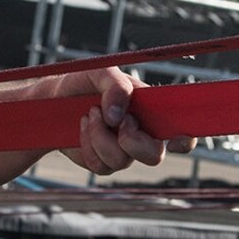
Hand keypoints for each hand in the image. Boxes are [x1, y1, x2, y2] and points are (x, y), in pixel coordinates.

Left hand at [60, 66, 194, 174]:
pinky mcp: (100, 162)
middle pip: (154, 156)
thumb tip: (117, 116)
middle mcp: (141, 135)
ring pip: (122, 160)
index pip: (180, 133)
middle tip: (116, 119)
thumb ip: (116, 85)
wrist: (54, 97)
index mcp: (151, 113)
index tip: (174, 139)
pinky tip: (83, 124)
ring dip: (101, 135)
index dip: (184, 140)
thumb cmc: (84, 82)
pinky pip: (99, 165)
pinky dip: (88, 142)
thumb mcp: (101, 73)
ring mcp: (121, 151)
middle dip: (133, 141)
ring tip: (91, 112)